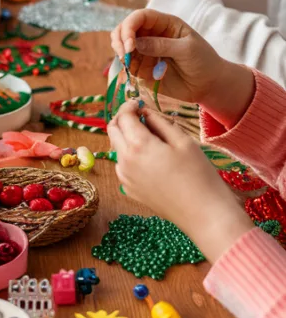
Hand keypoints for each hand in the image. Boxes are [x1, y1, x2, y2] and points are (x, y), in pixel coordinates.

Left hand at [107, 103, 251, 261]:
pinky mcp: (130, 191)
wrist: (203, 215)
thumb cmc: (199, 175)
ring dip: (128, 138)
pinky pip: (124, 166)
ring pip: (117, 149)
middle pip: (113, 131)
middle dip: (124, 120)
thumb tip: (145, 113)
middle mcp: (124, 162)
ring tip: (153, 140)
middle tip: (142, 117)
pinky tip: (153, 160)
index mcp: (137, 146)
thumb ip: (160, 122)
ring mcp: (125, 178)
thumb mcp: (183, 141)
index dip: (129, 106)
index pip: (123, 117)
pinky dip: (132, 156)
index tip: (139, 102)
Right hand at [111, 9, 254, 126]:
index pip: (140, 17)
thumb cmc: (204, 62)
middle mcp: (152, 34)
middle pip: (125, 28)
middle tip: (123, 55)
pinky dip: (125, 67)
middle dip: (119, 39)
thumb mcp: (187, 50)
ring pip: (122, 45)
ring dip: (120, 53)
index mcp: (164, 24)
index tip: (128, 44)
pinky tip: (133, 72)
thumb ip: (162, 45)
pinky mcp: (143, 67)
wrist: (208, 85)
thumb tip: (135, 43)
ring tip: (127, 64)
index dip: (129, 26)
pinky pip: (128, 64)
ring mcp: (146, 51)